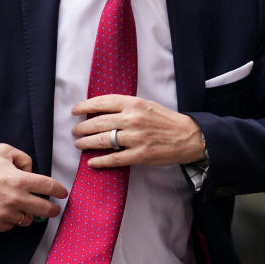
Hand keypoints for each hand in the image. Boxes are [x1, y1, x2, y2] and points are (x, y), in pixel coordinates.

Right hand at [0, 143, 67, 231]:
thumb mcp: (4, 151)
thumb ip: (24, 159)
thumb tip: (32, 172)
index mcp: (19, 180)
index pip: (48, 187)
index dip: (59, 190)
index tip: (62, 192)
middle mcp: (15, 198)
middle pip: (45, 209)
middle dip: (52, 209)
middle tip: (53, 208)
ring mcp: (4, 213)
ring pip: (28, 220)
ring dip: (28, 214)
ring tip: (22, 207)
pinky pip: (11, 226)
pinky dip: (12, 220)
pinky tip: (6, 211)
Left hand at [71, 95, 204, 168]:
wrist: (189, 136)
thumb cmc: (166, 120)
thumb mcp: (146, 105)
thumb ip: (126, 106)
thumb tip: (101, 110)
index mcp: (134, 103)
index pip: (102, 102)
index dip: (85, 106)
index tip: (75, 111)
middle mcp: (133, 119)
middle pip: (99, 122)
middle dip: (82, 127)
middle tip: (75, 131)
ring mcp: (136, 138)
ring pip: (103, 140)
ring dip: (87, 143)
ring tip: (79, 144)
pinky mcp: (140, 155)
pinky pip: (114, 158)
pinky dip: (100, 160)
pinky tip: (92, 161)